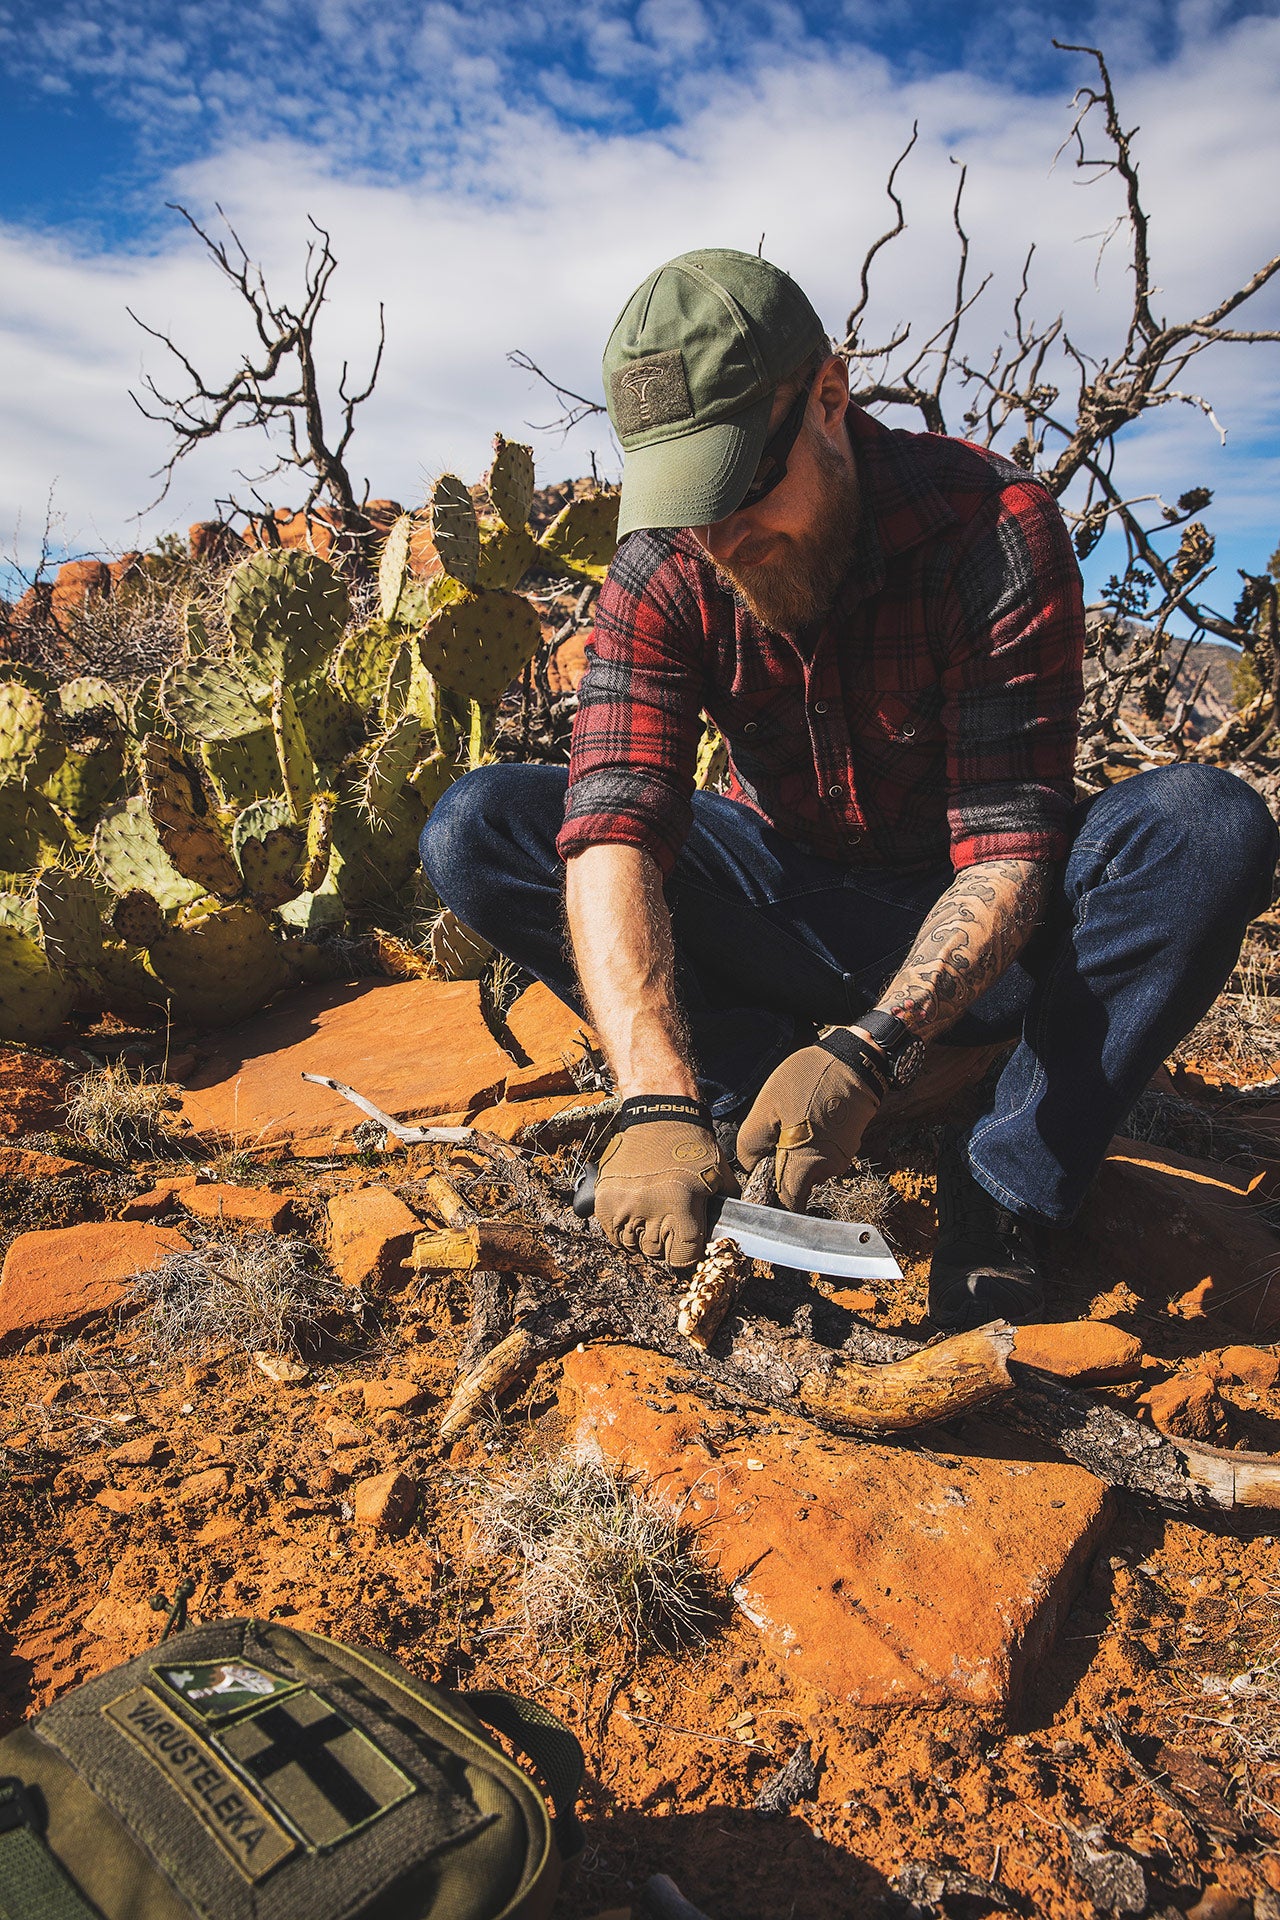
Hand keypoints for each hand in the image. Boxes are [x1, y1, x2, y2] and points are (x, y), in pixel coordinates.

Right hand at [595, 1121, 738, 1266]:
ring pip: (633, 1245)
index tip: (689, 1244)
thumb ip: (723, 1210)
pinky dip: (623, 1230)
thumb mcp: (718, 1176)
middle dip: (666, 1243)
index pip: (682, 1257)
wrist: (659, 1117)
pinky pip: (612, 1234)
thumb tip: (726, 1235)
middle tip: (670, 1223)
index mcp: (679, 1204)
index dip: (689, 1253)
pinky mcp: (604, 1199)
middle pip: (656, 1253)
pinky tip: (635, 1214)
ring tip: (651, 1215)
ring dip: (643, 1236)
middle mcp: (648, 1208)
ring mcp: (623, 1205)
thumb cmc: (692, 1146)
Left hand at [736, 1045, 880, 1211]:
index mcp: (805, 1163)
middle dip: (782, 1172)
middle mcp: (827, 1168)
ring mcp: (842, 1158)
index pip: (787, 1203)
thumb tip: (751, 1167)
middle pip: (797, 1186)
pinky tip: (808, 1117)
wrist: (856, 1061)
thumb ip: (752, 1143)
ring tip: (792, 1121)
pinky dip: (811, 1144)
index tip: (760, 1185)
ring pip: (809, 1169)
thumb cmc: (808, 1079)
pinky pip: (822, 1155)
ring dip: (797, 1155)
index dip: (771, 1199)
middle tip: (773, 1140)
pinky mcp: (849, 1145)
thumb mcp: (767, 1106)